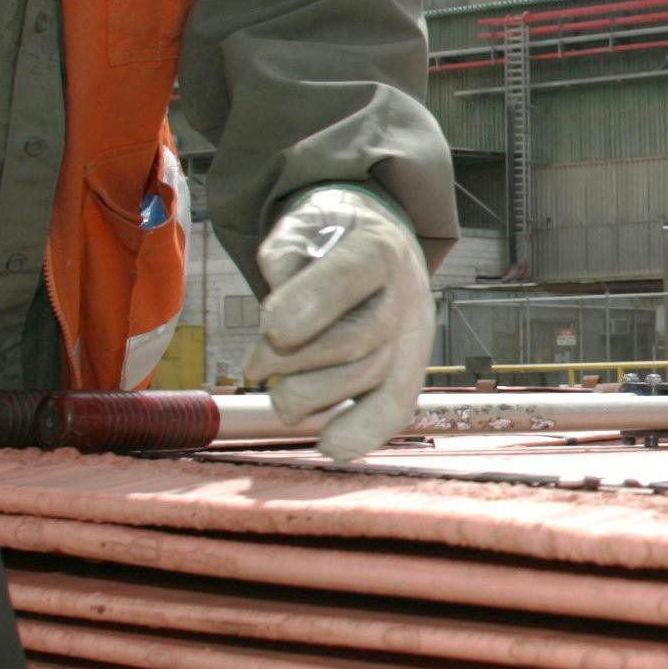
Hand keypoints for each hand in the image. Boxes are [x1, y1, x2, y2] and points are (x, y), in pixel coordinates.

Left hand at [238, 185, 432, 459]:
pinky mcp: (409, 374)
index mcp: (378, 246)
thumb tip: (279, 317)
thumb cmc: (333, 240)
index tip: (272, 329)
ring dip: (307, 395)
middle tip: (255, 366)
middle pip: (356, 339)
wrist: (382, 248)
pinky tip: (328, 445)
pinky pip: (394, 412)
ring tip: (277, 389)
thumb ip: (284, 254)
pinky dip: (361, 435)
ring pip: (368, 378)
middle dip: (291, 360)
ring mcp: (411, 338)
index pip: (351, 274)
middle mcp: (405, 294)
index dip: (308, 303)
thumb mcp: (305, 223)